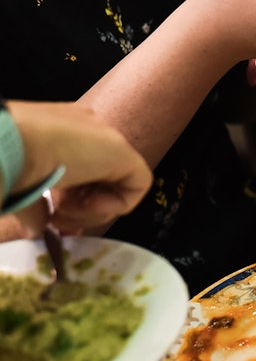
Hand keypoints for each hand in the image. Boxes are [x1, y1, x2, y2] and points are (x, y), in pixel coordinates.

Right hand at [4, 101, 151, 235]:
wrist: (3, 146)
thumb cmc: (3, 164)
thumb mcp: (20, 188)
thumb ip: (35, 207)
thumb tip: (38, 229)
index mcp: (58, 132)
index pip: (78, 170)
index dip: (70, 202)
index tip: (53, 220)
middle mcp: (84, 131)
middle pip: (98, 179)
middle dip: (80, 210)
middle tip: (56, 219)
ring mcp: (104, 138)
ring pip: (115, 184)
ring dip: (91, 210)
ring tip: (62, 211)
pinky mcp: (123, 151)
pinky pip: (137, 185)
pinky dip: (115, 205)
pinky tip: (89, 205)